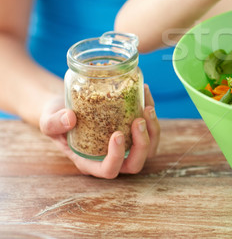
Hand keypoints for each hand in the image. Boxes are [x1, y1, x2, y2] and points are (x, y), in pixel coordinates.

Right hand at [39, 84, 159, 177]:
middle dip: (142, 144)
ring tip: (147, 106)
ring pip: (149, 148)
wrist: (65, 104)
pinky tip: (145, 91)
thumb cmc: (56, 117)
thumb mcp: (48, 120)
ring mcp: (125, 145)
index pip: (109, 170)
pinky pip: (149, 127)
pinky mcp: (133, 129)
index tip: (116, 134)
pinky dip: (150, 111)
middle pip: (136, 163)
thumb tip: (69, 118)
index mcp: (91, 161)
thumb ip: (53, 122)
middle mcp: (111, 157)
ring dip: (153, 130)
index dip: (117, 157)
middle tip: (138, 120)